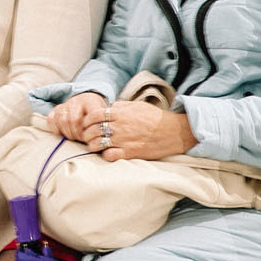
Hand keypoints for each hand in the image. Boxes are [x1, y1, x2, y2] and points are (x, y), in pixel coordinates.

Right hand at [46, 92, 106, 141]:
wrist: (88, 99)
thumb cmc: (97, 111)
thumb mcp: (104, 115)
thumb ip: (102, 123)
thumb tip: (99, 138)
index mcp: (89, 101)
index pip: (85, 117)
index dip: (85, 130)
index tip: (89, 137)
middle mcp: (75, 101)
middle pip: (72, 119)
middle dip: (76, 133)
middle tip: (81, 139)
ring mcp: (64, 105)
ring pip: (61, 120)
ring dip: (67, 132)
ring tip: (73, 137)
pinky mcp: (56, 110)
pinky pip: (51, 119)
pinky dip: (55, 128)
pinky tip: (61, 133)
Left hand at [81, 99, 196, 162]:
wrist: (174, 132)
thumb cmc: (156, 117)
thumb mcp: (137, 105)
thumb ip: (120, 106)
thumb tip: (107, 108)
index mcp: (120, 112)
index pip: (94, 115)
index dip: (87, 120)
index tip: (88, 124)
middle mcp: (120, 126)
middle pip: (92, 130)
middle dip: (87, 133)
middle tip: (88, 136)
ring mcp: (124, 140)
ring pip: (96, 144)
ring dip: (93, 145)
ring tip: (96, 146)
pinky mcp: (130, 152)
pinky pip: (109, 156)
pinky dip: (105, 155)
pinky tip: (109, 152)